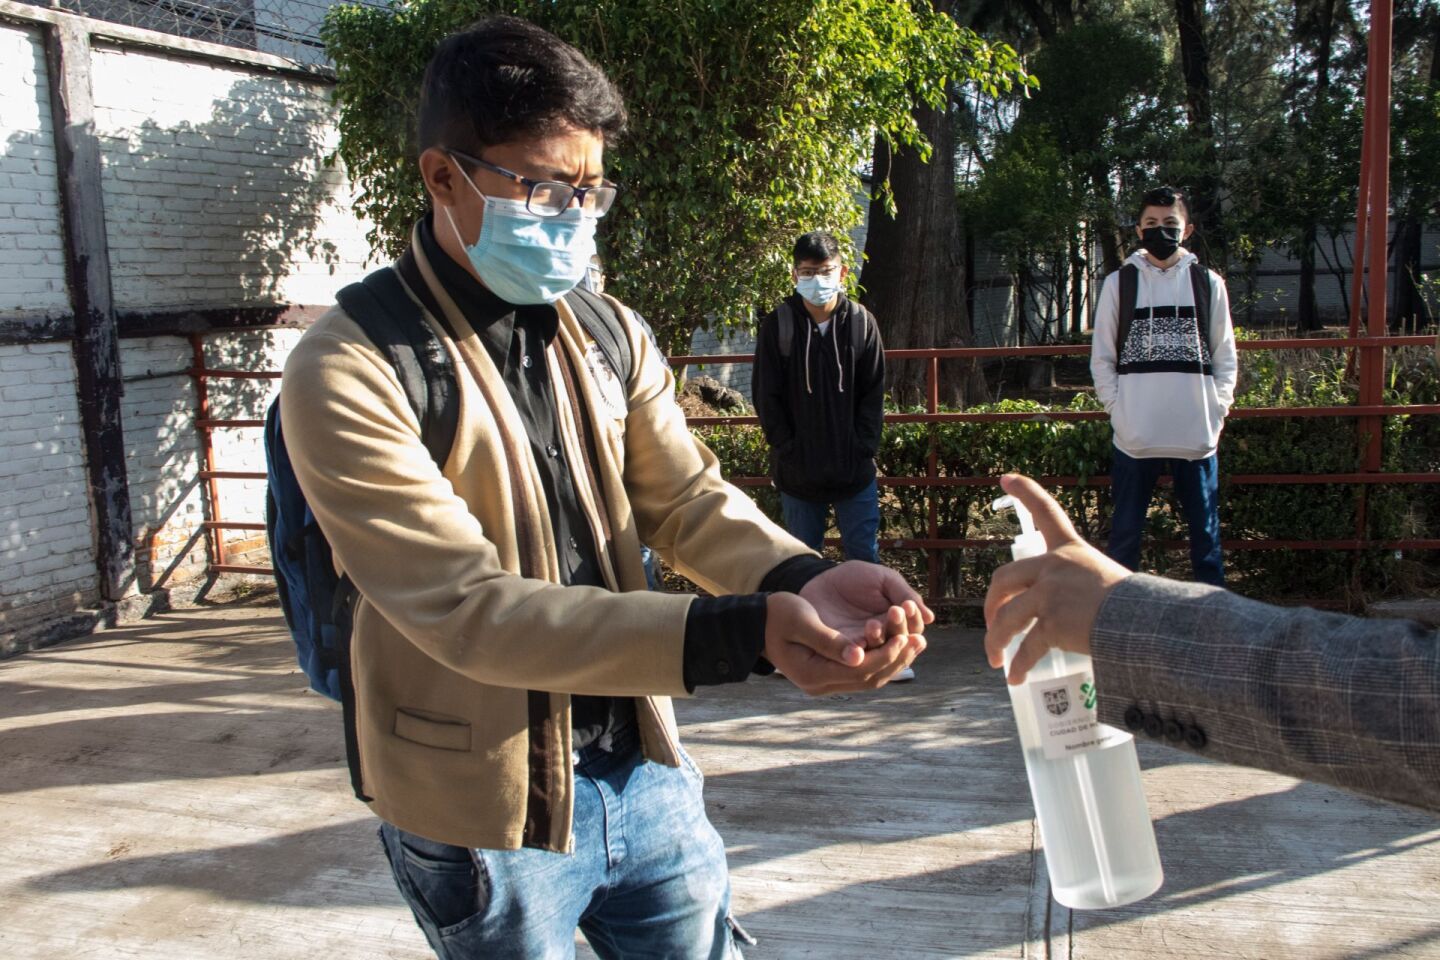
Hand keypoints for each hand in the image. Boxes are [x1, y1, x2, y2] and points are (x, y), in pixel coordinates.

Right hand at [764, 593, 924, 695]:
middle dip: (896, 660)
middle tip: (919, 640)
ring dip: (893, 662)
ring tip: (916, 643)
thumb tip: (859, 655)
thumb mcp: (801, 621)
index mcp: (812, 673)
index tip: (904, 636)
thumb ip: (829, 639)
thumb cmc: (777, 616)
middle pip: (868, 679)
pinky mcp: (828, 676)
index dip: (885, 654)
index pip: (859, 670)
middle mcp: (820, 685)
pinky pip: (861, 674)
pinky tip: (897, 646)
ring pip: (867, 679)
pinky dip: (881, 661)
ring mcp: (824, 684)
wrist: (756, 625)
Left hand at [799, 560, 934, 647]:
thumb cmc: (855, 578)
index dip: (913, 620)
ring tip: (873, 624)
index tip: (907, 605)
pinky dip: (858, 651)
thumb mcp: (883, 579)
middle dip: (898, 628)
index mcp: (897, 622)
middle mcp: (884, 639)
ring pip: (879, 654)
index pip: (914, 629)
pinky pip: (854, 657)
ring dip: (879, 640)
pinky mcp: (842, 651)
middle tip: (894, 611)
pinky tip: (859, 640)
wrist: (820, 580)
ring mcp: (864, 647)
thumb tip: (931, 618)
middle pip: (900, 644)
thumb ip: (904, 594)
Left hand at [983, 474, 1131, 684]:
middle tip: (991, 623)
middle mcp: (1055, 567)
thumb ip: (1079, 584)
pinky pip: (1026, 648)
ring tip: (995, 659)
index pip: (1046, 511)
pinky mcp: (1052, 623)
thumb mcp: (1107, 578)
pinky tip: (1015, 678)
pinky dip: (1018, 666)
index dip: (1025, 491)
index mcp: (1071, 550)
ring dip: (996, 642)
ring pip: (1007, 619)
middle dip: (991, 604)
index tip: (1005, 477)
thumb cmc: (1138, 606)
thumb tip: (1071, 609)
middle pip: (1003, 579)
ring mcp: (1050, 594)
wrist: (1149, 624)